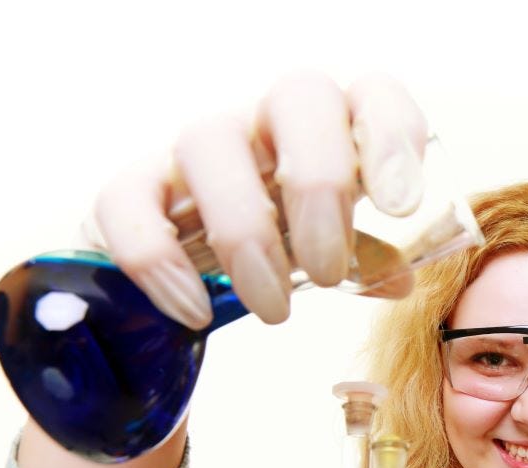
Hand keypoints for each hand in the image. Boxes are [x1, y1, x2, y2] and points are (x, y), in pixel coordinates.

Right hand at [90, 72, 427, 328]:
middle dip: (318, 184)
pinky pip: (127, 200)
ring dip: (245, 233)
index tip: (400, 206)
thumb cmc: (284, 237)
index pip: (372, 95)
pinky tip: (197, 311)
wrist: (195, 259)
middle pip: (297, 97)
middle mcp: (267, 120)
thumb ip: (368, 259)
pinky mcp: (135, 186)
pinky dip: (161, 261)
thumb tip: (400, 281)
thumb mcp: (335, 246)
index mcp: (334, 128)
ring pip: (209, 142)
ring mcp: (199, 146)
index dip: (391, 138)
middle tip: (328, 271)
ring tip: (274, 308)